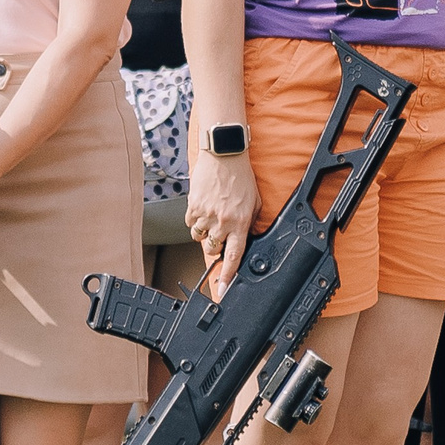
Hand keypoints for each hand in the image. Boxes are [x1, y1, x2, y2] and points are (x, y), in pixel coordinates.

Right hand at [184, 147, 259, 296]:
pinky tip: (203, 206)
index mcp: (240, 223)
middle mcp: (222, 222)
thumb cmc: (241, 177)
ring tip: (212, 215)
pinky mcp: (193, 206)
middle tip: (220, 230)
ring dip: (205, 232)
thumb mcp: (254, 202)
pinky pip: (190, 223)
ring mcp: (206, 215)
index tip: (223, 289)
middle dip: (216, 244)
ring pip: (199, 238)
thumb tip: (245, 238)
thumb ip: (249, 222)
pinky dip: (195, 219)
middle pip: (213, 250)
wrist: (224, 155)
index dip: (228, 275)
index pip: (234, 256)